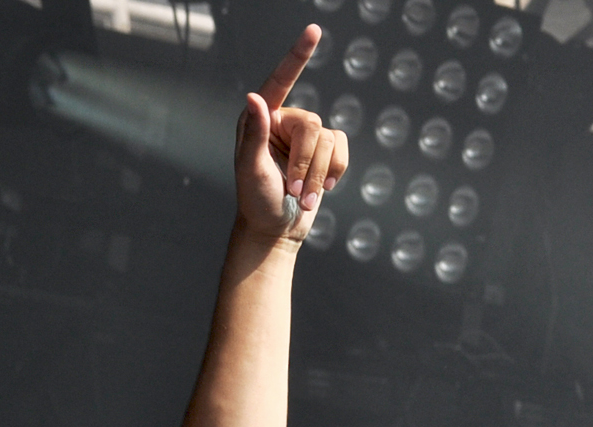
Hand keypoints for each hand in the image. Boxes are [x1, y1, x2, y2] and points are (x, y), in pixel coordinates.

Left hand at [235, 27, 349, 243]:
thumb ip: (254, 133)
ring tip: (301, 195)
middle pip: (313, 125)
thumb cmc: (256, 201)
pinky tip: (319, 189)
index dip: (298, 56)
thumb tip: (254, 97)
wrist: (275, 230)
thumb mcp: (250, 170)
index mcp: (259, 119)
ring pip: (329, 139)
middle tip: (291, 188)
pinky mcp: (324, 151)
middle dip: (305, 163)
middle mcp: (282, 121)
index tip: (314, 30)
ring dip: (318, 174)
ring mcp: (305, 136)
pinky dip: (334, 172)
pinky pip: (343, 148)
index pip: (280, 81)